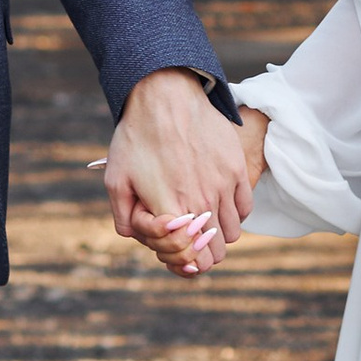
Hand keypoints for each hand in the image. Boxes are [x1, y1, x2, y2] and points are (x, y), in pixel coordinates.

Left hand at [129, 106, 275, 274]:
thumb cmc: (136, 137)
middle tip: (189, 238)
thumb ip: (123, 218)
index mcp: (171, 212)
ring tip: (203, 219)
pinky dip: (234, 212)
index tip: (179, 253)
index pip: (194, 262)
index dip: (186, 264)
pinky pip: (245, 208)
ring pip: (233, 234)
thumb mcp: (115, 180)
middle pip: (217, 254)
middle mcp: (201, 204)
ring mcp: (223, 187)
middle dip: (203, 252)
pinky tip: (218, 201)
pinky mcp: (237, 170)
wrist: (164, 97)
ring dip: (219, 233)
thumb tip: (135, 238)